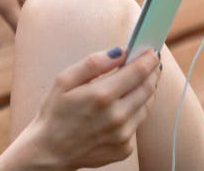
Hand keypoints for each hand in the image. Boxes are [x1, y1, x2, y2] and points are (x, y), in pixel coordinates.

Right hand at [25, 48, 160, 169]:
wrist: (50, 151)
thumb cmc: (55, 112)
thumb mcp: (65, 80)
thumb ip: (93, 63)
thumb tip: (120, 52)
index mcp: (101, 96)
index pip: (137, 72)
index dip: (149, 59)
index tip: (153, 51)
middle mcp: (116, 116)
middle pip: (147, 88)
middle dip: (152, 73)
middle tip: (152, 63)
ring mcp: (122, 135)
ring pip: (146, 107)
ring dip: (146, 91)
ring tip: (140, 81)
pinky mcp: (124, 148)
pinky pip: (136, 125)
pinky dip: (134, 112)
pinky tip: (123, 106)